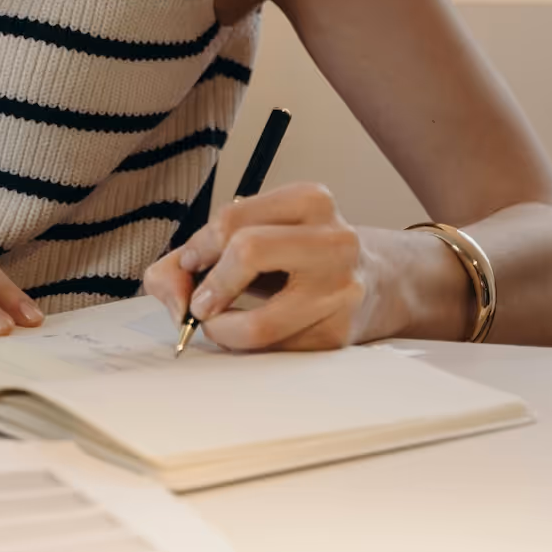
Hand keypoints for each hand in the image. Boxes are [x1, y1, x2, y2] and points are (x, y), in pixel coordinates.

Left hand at [143, 183, 371, 351]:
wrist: (381, 280)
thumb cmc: (302, 254)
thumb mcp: (261, 231)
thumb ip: (196, 251)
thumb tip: (170, 288)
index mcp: (310, 201)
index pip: (233, 219)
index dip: (199, 247)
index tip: (190, 265)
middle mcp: (333, 240)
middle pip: (248, 250)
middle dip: (211, 284)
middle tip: (200, 303)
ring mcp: (341, 290)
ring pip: (260, 322)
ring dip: (222, 329)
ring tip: (218, 324)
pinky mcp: (339, 335)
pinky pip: (274, 350)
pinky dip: (248, 346)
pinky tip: (251, 331)